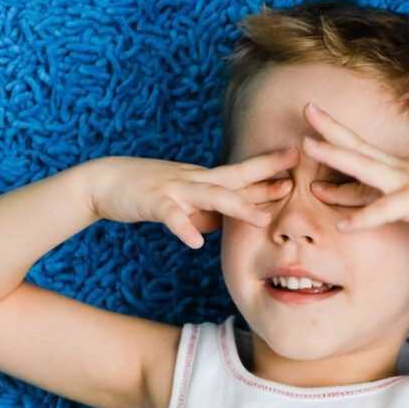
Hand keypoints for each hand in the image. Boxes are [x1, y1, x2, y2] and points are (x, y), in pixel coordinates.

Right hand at [86, 151, 298, 248]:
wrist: (104, 182)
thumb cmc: (148, 192)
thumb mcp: (186, 200)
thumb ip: (211, 209)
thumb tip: (235, 219)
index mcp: (205, 180)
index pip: (245, 174)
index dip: (273, 169)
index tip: (304, 163)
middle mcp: (195, 180)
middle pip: (237, 176)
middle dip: (267, 174)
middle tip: (297, 173)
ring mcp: (175, 189)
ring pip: (212, 195)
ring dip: (238, 206)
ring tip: (263, 218)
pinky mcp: (153, 202)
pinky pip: (171, 217)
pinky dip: (183, 229)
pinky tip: (195, 244)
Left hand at [301, 102, 408, 248]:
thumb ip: (386, 201)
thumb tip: (362, 205)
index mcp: (401, 167)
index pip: (362, 152)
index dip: (337, 139)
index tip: (312, 129)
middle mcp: (401, 169)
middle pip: (358, 146)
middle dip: (330, 128)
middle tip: (307, 109)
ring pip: (365, 166)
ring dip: (336, 156)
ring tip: (309, 147)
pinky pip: (385, 210)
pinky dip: (363, 217)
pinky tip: (342, 226)